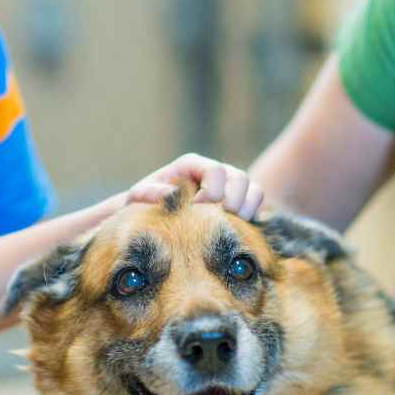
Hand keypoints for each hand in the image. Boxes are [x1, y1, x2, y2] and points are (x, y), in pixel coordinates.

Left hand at [127, 153, 264, 219]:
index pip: (215, 171)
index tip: (197, 211)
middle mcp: (214, 172)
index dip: (211, 193)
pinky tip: (238, 229)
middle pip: (239, 178)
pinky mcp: (238, 201)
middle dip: (233, 201)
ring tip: (232, 225)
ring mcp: (228, 185)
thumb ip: (148, 193)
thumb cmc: (143, 206)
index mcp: (192, 165)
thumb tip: (170, 193)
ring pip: (253, 189)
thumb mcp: (138, 197)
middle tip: (220, 219)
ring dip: (246, 208)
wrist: (151, 218)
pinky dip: (253, 214)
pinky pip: (256, 202)